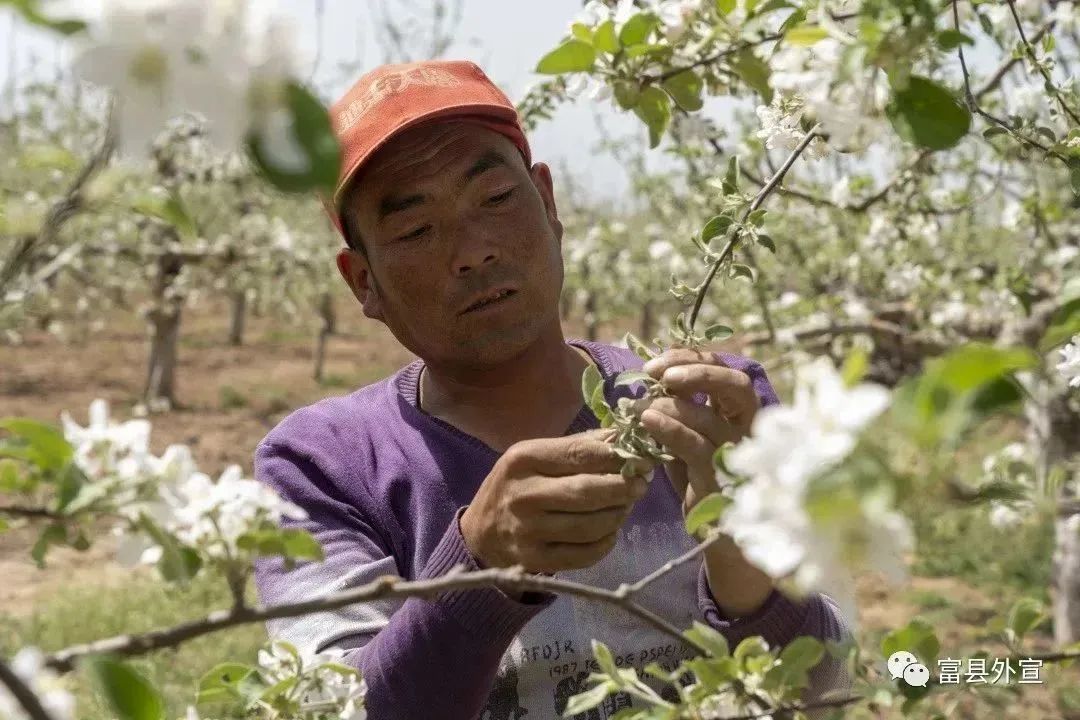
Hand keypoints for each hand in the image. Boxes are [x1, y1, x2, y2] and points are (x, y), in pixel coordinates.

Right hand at [460, 429, 647, 573]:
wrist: (481, 532)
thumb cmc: (516, 485)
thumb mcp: (535, 456)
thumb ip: (578, 446)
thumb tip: (625, 438)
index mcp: (523, 459)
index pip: (580, 454)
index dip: (616, 457)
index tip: (640, 459)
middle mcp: (523, 495)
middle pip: (588, 491)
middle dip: (623, 488)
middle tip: (641, 485)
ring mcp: (528, 531)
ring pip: (591, 526)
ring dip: (618, 515)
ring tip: (625, 506)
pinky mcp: (536, 560)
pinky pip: (585, 554)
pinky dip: (606, 542)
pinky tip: (609, 531)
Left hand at [639, 349, 773, 616]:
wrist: (724, 539)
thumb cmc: (702, 482)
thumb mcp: (689, 440)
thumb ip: (676, 411)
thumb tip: (646, 384)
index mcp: (741, 414)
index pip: (725, 370)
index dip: (692, 359)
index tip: (656, 364)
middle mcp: (749, 430)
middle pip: (736, 383)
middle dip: (697, 369)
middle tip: (660, 374)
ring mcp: (741, 455)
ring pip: (711, 415)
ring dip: (670, 404)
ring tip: (639, 406)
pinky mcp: (724, 481)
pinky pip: (698, 446)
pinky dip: (670, 428)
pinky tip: (647, 421)